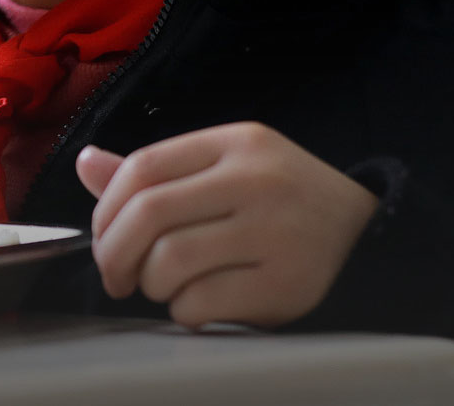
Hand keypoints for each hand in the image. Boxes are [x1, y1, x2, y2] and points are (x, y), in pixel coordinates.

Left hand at [79, 122, 378, 327]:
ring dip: (150, 284)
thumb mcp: (226, 168)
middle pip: (148, 214)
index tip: (102, 236)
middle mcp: (256, 180)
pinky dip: (183, 311)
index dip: (105, 208)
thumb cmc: (279, 201)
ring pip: (170, 261)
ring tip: (163, 287)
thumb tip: (86, 163)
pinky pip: (201, 302)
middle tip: (115, 276)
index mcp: (235, 143)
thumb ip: (159, 171)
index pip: (143, 167)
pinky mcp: (288, 284)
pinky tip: (196, 305)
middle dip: (114, 253)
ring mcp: (275, 232)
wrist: (367, 234)